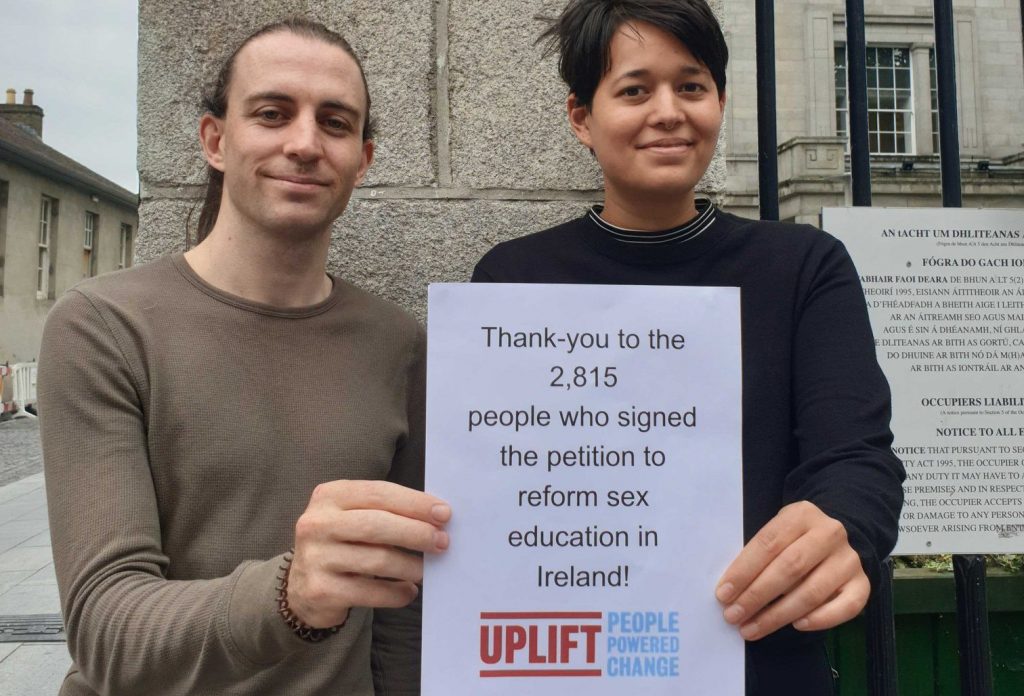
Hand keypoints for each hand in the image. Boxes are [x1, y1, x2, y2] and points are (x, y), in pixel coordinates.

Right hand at [287, 480, 450, 627]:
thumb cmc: (342, 544)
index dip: (414, 503)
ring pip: (377, 560)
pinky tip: (408, 591)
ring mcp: (315, 557)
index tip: (444, 513)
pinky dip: (396, 593)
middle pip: (378, 524)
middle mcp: (316, 523)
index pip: (379, 493)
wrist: (301, 587)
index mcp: (329, 496)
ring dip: (410, 566)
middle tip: (442, 542)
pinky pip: (370, 592)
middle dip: (416, 533)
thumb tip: (437, 518)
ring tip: (425, 570)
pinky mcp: (320, 590)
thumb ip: (387, 512)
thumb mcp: (354, 517)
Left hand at [715, 501, 868, 640]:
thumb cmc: (797, 536)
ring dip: (778, 615)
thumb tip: (732, 589)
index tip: (723, 594)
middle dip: (756, 596)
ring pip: (812, 592)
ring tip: (752, 628)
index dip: (743, 571)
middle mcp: (829, 534)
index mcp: (801, 515)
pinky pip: (845, 607)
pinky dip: (820, 619)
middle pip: (789, 569)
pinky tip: (796, 625)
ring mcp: (849, 560)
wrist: (844, 531)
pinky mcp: (863, 583)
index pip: (768, 544)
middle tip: (733, 616)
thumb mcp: (778, 530)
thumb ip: (760, 553)